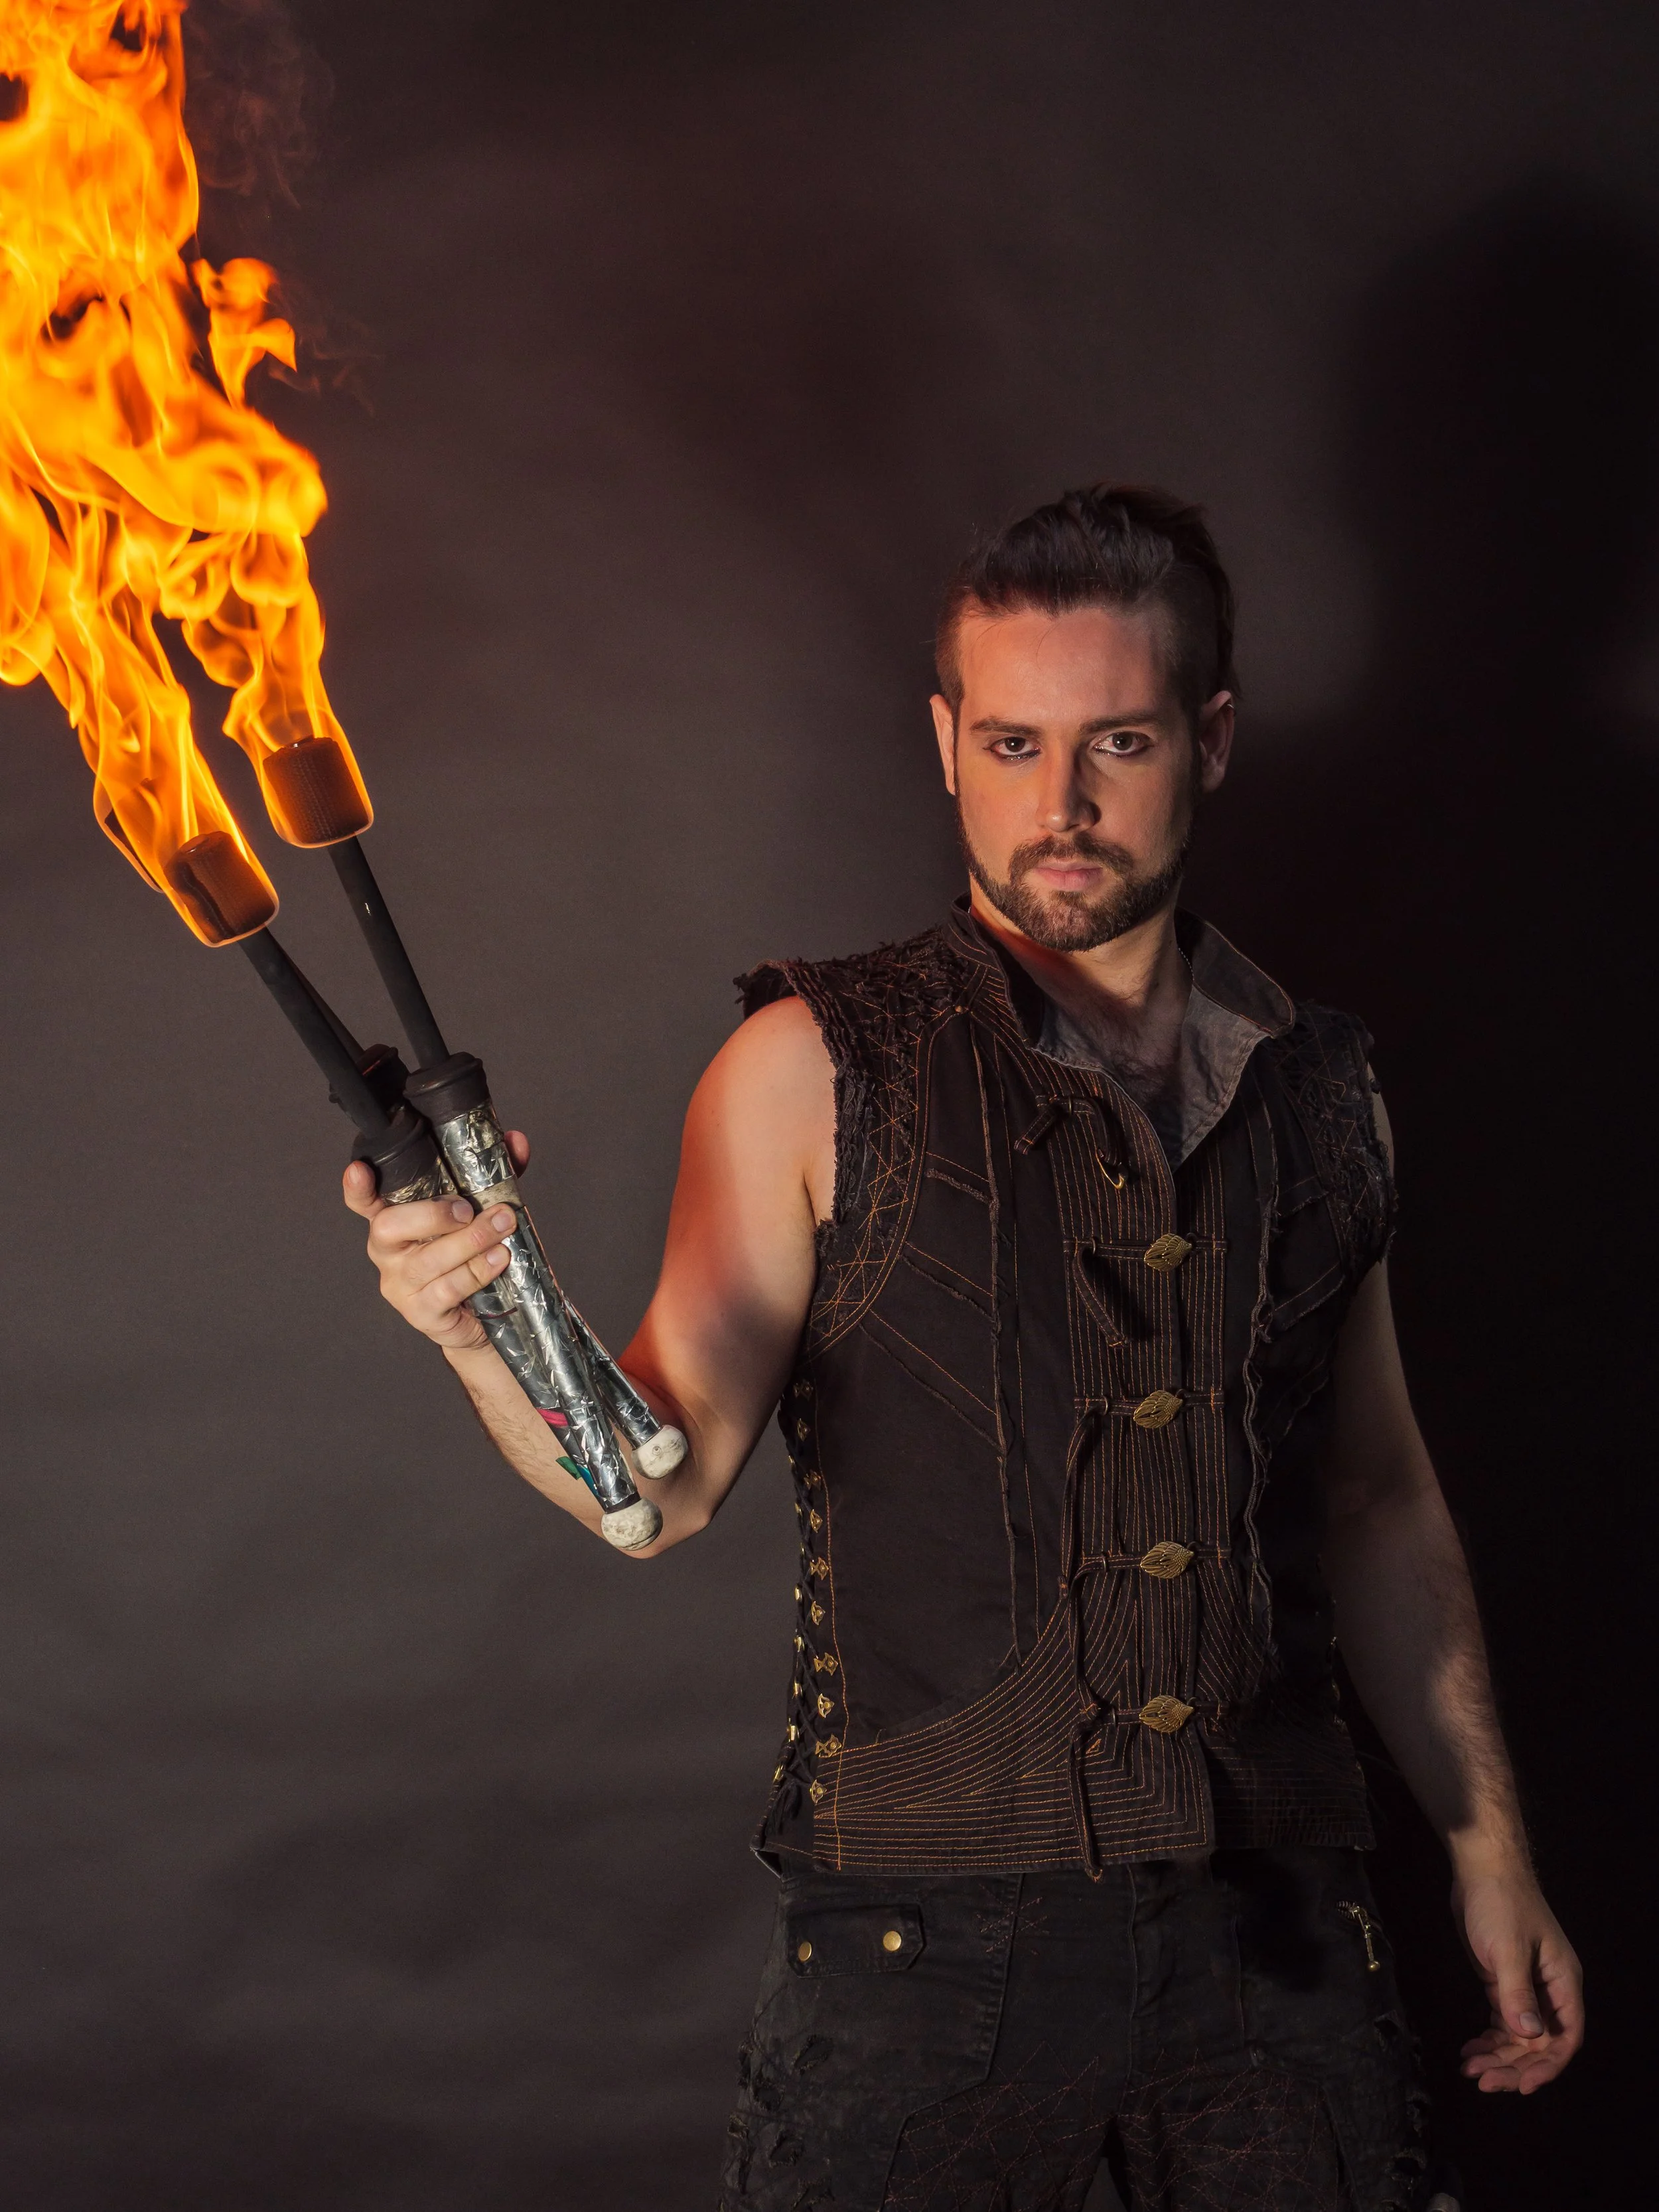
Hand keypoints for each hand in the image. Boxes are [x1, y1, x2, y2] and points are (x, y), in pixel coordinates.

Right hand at [342, 1131, 531, 1351]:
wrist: (481, 1316)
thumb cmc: (471, 1254)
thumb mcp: (480, 1211)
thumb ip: (493, 1177)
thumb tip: (516, 1141)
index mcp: (394, 1219)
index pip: (363, 1202)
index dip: (357, 1188)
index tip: (359, 1169)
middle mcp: (387, 1251)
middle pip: (388, 1227)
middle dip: (433, 1214)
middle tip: (469, 1210)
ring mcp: (400, 1284)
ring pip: (426, 1260)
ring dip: (470, 1241)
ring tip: (501, 1228)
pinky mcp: (420, 1312)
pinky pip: (446, 1290)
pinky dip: (476, 1272)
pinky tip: (498, 1259)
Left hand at [1454, 1857, 1582, 2093]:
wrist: (1481, 1868)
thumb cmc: (1501, 1902)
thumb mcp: (1508, 1948)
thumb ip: (1518, 1993)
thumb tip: (1529, 2036)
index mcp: (1563, 1983)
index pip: (1565, 2038)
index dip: (1546, 2066)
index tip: (1521, 2086)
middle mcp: (1549, 1990)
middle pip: (1539, 2044)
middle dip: (1513, 2066)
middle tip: (1483, 2081)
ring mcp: (1526, 1987)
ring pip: (1519, 2037)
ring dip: (1498, 2056)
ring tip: (1470, 2069)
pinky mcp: (1503, 1982)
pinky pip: (1502, 2022)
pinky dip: (1489, 2039)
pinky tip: (1471, 2049)